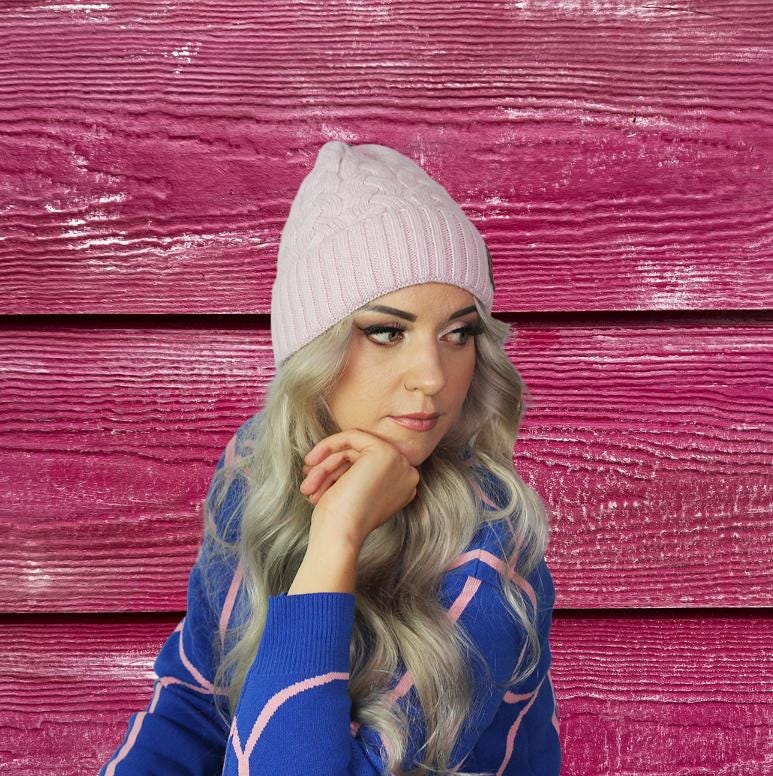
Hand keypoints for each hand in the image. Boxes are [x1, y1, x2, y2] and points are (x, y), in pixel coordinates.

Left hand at [299, 428, 419, 547]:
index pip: (369, 467)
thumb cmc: (341, 522)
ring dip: (324, 466)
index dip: (341, 471)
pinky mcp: (384, 452)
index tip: (317, 480)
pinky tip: (312, 461)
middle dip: (330, 469)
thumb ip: (358, 472)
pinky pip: (352, 436)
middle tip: (307, 482)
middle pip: (360, 457)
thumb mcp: (354, 492)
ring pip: (353, 449)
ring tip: (307, 485)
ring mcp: (398, 462)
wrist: (340, 536)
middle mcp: (407, 474)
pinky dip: (329, 446)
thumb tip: (339, 452)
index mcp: (403, 486)